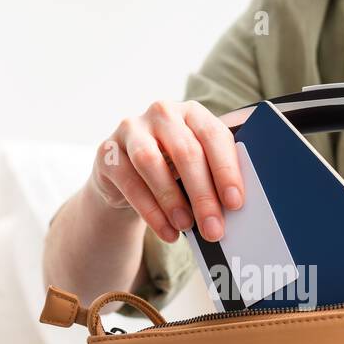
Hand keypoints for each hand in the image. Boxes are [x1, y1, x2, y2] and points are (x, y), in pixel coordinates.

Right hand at [90, 100, 242, 243]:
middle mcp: (161, 113)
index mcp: (192, 112)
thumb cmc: (173, 170)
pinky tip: (167, 231)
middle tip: (214, 228)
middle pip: (185, 152)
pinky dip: (150, 211)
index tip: (235, 203)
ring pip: (151, 162)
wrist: (127, 177)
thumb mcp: (196, 168)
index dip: (226, 171)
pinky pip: (129, 182)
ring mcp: (131, 129)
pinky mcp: (108, 152)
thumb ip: (215, 177)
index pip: (213, 136)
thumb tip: (235, 207)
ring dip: (172, 200)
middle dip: (203, 195)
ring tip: (186, 227)